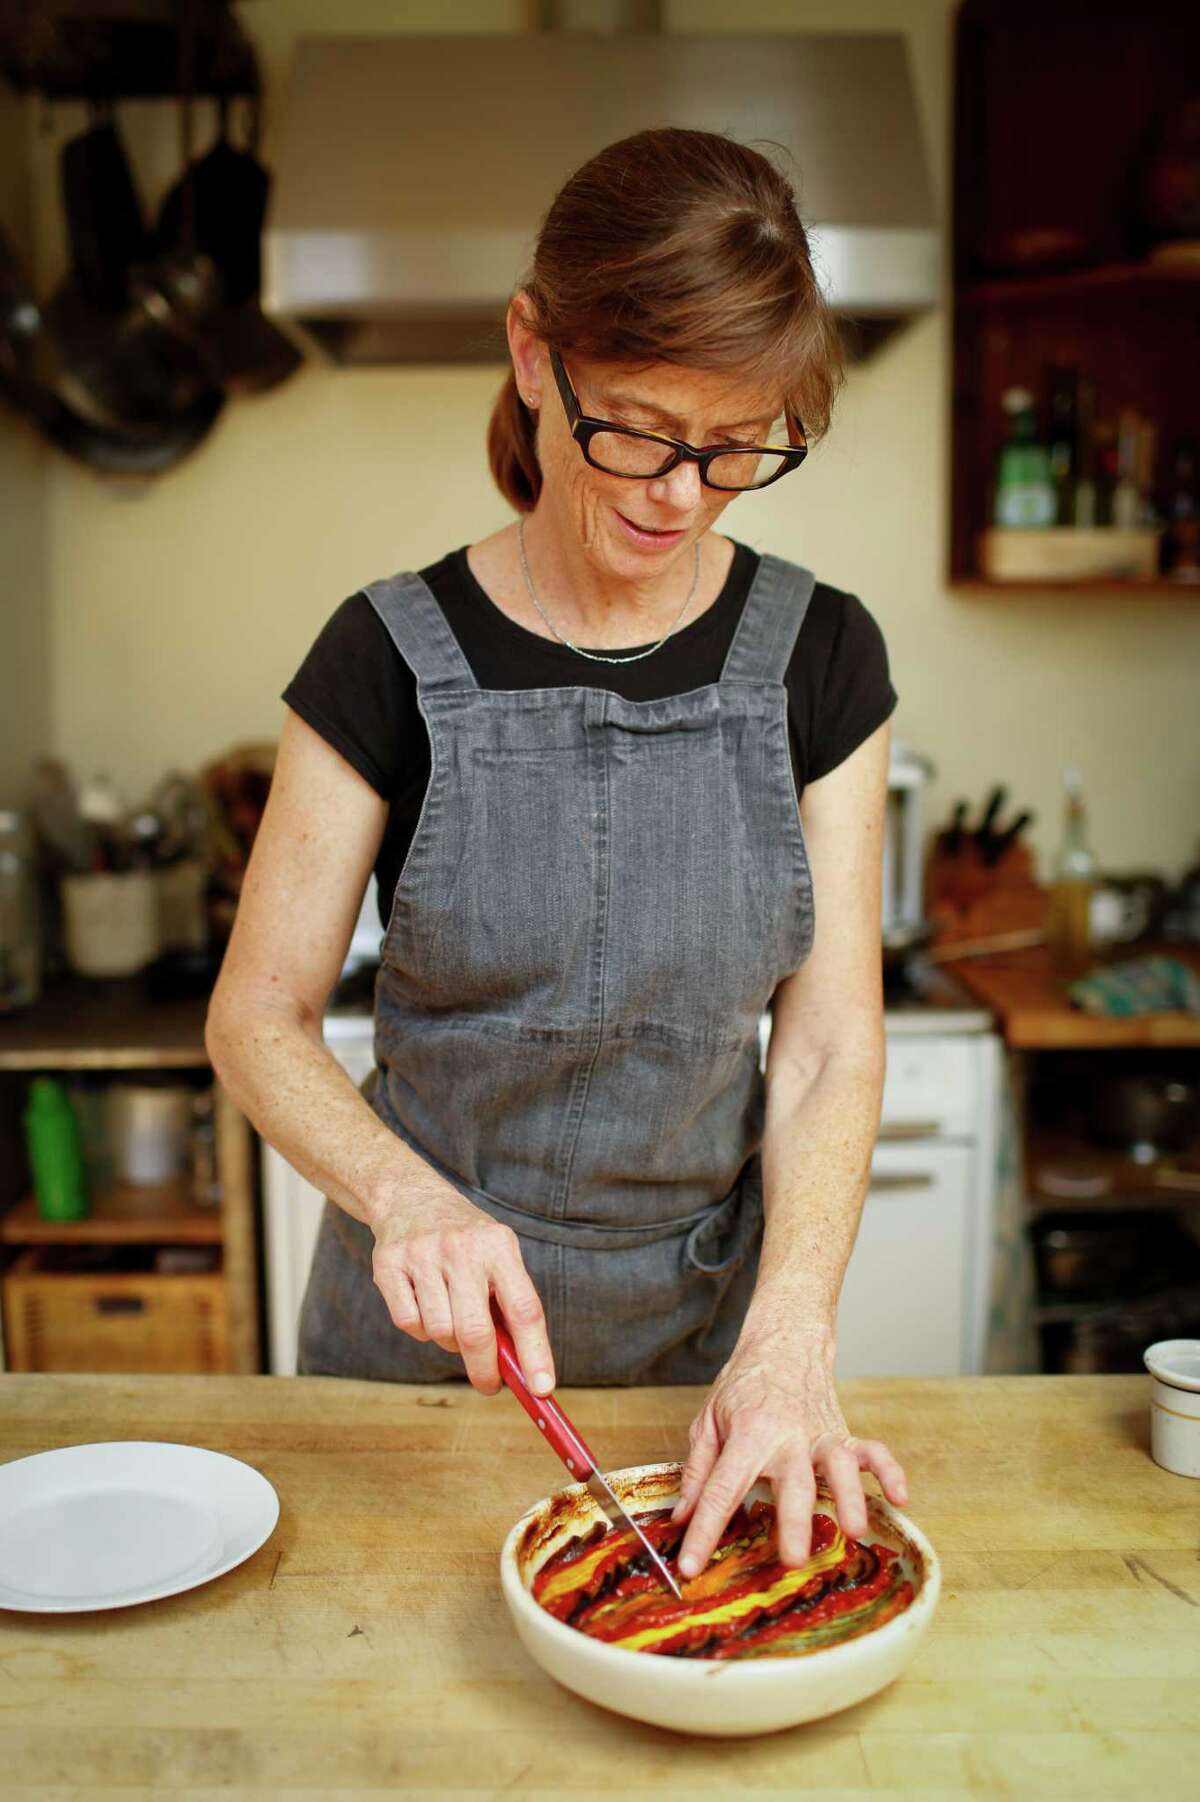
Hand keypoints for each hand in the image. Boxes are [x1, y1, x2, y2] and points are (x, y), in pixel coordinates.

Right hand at [369, 1184, 554, 1398]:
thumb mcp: (497, 1257)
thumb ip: (508, 1305)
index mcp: (499, 1247)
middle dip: (485, 1369)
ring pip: (441, 1332)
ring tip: (451, 1317)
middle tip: (490, 1385)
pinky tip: (425, 1305)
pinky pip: (409, 1324)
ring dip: (449, 1341)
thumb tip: (521, 1368)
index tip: (542, 1389)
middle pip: (476, 1332)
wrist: (411, 1198)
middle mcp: (462, 1248)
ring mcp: (422, 1255)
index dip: (535, 1353)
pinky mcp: (389, 1264)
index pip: (524, 1309)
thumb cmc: (466, 1242)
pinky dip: (421, 1329)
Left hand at [669, 1318, 907, 1576]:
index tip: (691, 1566)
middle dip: (795, 1521)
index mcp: (747, 1436)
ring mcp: (820, 1436)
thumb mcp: (708, 1421)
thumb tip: (683, 1517)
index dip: (705, 1530)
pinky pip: (872, 1452)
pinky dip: (889, 1472)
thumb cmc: (742, 1387)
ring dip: (849, 1497)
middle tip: (793, 1559)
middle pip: (792, 1483)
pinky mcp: (843, 1434)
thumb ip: (698, 1470)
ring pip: (839, 1467)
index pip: (722, 1489)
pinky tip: (899, 1498)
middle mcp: (787, 1438)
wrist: (783, 1344)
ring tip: (855, 1530)